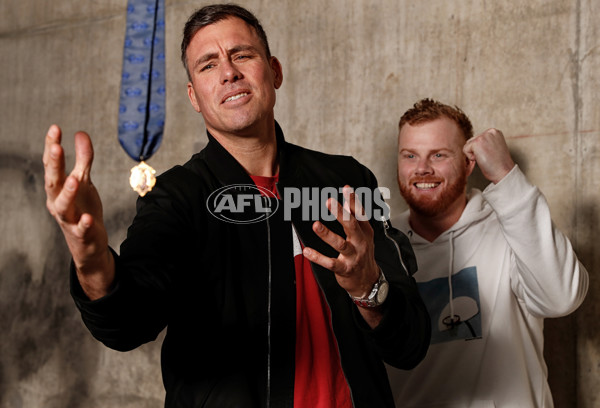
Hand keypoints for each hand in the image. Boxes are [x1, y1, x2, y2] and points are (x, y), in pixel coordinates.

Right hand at [43, 125, 113, 298]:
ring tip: (74, 179)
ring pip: (63, 205)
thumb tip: (80, 133)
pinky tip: (88, 218)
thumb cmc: (82, 208)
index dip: (51, 146)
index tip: (55, 127)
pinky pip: (81, 228)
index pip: (51, 165)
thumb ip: (83, 159)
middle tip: (56, 146)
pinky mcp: (81, 233)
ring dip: (68, 192)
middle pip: (53, 181)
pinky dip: (84, 223)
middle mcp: (57, 201)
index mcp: (57, 187)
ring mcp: (68, 218)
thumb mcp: (84, 181)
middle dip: (53, 164)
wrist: (88, 242)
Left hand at [302, 186, 379, 298]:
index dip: (354, 201)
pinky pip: (330, 263)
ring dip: (327, 234)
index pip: (360, 214)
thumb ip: (356, 216)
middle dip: (341, 213)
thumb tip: (348, 193)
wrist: (368, 280)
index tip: (346, 189)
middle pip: (351, 226)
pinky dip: (318, 257)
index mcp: (365, 232)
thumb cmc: (362, 254)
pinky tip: (307, 251)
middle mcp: (360, 243)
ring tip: (315, 225)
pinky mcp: (345, 269)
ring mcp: (353, 256)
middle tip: (329, 202)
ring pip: (340, 244)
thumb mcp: (364, 234)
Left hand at [463, 128, 514, 183]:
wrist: (504, 172)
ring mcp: (483, 136)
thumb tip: (473, 144)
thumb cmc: (498, 164)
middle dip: (476, 151)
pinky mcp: (477, 142)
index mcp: (495, 132)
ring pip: (468, 145)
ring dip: (473, 154)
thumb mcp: (493, 148)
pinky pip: (465, 149)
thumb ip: (486, 142)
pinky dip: (470, 157)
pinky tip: (482, 159)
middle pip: (472, 140)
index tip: (490, 155)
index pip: (478, 138)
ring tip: (485, 158)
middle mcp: (490, 131)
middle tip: (488, 157)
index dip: (480, 150)